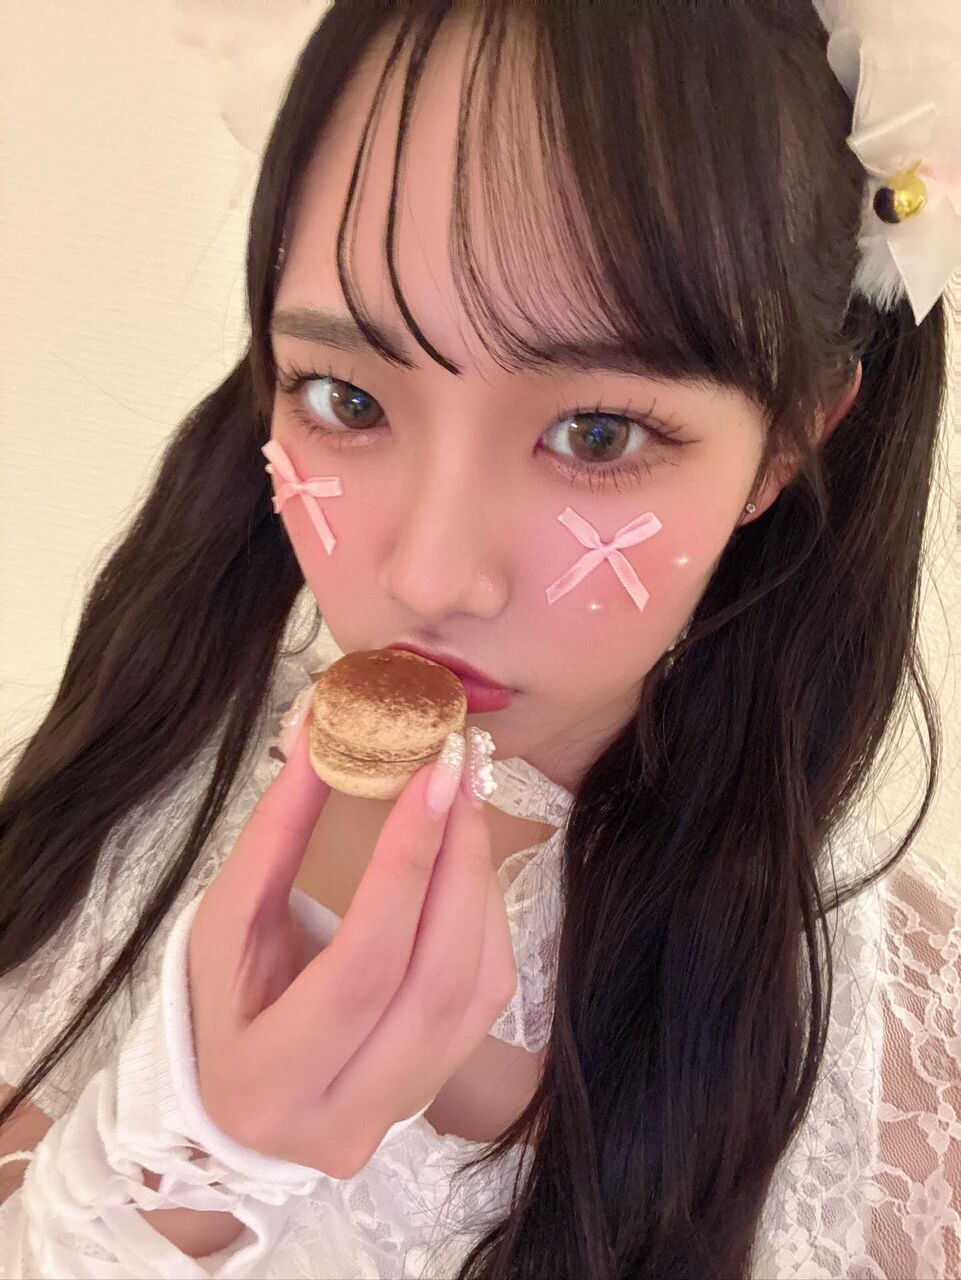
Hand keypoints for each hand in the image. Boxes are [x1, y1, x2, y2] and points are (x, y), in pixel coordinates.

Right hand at [187, 708, 516, 1179]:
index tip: (432, 779)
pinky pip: (485, 999)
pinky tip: (466, 868)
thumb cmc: (218, 1002)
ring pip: (474, 992)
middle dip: (457, 865)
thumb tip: (320, 733)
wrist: (235, 1100)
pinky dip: (486, 921)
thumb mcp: (226, 920)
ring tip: (464, 811)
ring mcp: (397, 1113)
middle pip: (434, 980)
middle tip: (458, 779)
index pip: (361, 967)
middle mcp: (341, 1120)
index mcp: (266, 1079)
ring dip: (479, 887)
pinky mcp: (435, 1092)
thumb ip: (275, 833)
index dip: (405, 867)